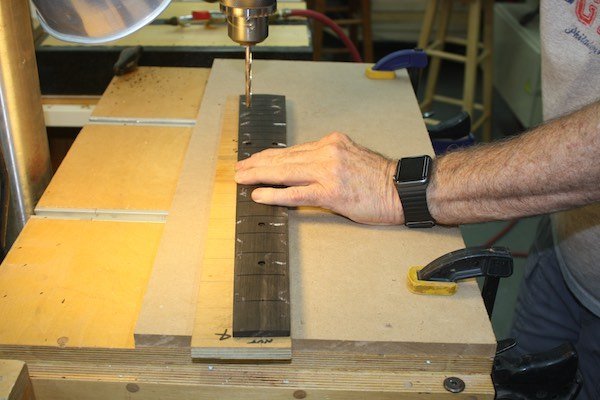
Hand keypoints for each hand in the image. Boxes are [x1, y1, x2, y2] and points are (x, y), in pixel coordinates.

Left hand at [234, 132, 403, 224]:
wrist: (403, 189)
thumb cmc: (379, 178)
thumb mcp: (351, 157)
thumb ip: (327, 158)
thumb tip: (301, 168)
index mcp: (331, 143)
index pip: (292, 149)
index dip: (269, 156)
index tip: (254, 160)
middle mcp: (327, 152)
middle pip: (284, 158)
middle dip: (257, 164)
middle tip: (238, 169)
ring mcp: (327, 172)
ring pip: (285, 172)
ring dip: (258, 176)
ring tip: (241, 179)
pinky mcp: (330, 192)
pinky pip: (295, 193)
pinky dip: (274, 193)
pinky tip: (259, 194)